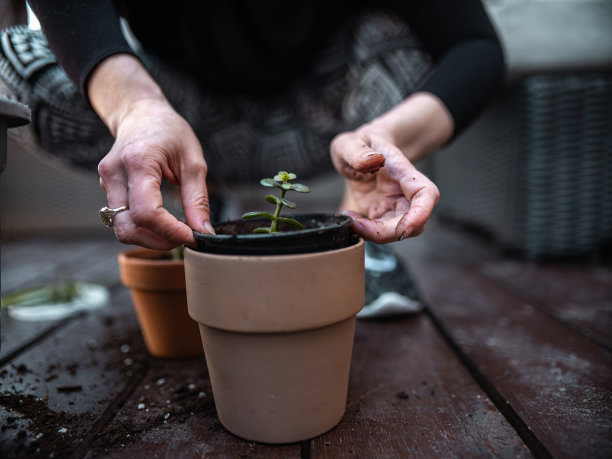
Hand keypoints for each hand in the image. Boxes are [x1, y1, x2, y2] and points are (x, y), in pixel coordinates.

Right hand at [98, 98, 211, 248]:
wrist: (142, 113)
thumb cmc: (170, 132)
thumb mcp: (193, 162)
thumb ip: (197, 199)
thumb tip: (203, 231)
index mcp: (138, 161)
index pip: (147, 212)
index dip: (170, 232)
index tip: (192, 236)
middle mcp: (115, 172)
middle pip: (128, 226)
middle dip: (159, 241)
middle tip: (185, 238)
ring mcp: (106, 181)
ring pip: (121, 227)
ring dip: (149, 239)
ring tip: (175, 232)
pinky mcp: (107, 187)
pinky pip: (121, 218)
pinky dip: (142, 228)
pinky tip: (162, 223)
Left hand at [331, 130, 438, 242]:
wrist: (360, 151)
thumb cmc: (360, 144)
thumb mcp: (349, 142)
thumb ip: (356, 151)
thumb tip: (369, 162)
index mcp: (404, 172)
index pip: (426, 194)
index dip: (421, 214)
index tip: (405, 228)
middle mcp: (404, 192)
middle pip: (412, 222)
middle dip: (386, 232)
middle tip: (356, 225)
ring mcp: (394, 205)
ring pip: (397, 231)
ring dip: (374, 234)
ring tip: (350, 220)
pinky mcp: (382, 214)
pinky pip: (380, 232)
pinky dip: (364, 231)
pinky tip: (350, 217)